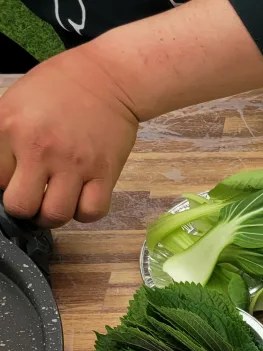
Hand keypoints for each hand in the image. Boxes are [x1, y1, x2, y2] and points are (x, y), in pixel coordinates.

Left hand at [0, 45, 137, 227]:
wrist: (107, 79)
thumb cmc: (60, 87)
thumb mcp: (14, 102)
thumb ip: (3, 137)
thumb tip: (3, 173)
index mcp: (9, 128)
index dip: (5, 183)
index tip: (16, 177)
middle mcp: (40, 149)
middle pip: (21, 206)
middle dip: (25, 208)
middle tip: (33, 198)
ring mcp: (74, 163)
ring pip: (56, 215)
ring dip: (53, 215)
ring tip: (55, 203)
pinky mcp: (104, 172)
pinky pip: (91, 212)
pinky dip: (84, 213)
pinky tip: (81, 199)